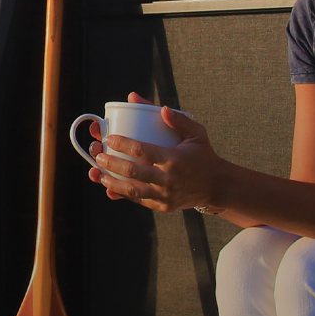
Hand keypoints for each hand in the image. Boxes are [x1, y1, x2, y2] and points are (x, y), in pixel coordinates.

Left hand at [87, 92, 222, 212]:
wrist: (217, 186)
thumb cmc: (204, 155)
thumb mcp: (196, 133)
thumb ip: (179, 119)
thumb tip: (160, 108)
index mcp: (174, 159)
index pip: (142, 151)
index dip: (123, 144)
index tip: (110, 137)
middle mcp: (168, 179)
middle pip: (132, 172)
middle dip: (110, 163)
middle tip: (98, 154)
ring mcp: (164, 196)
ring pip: (131, 190)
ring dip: (111, 182)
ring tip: (97, 173)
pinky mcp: (162, 206)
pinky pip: (138, 201)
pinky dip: (122, 194)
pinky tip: (109, 188)